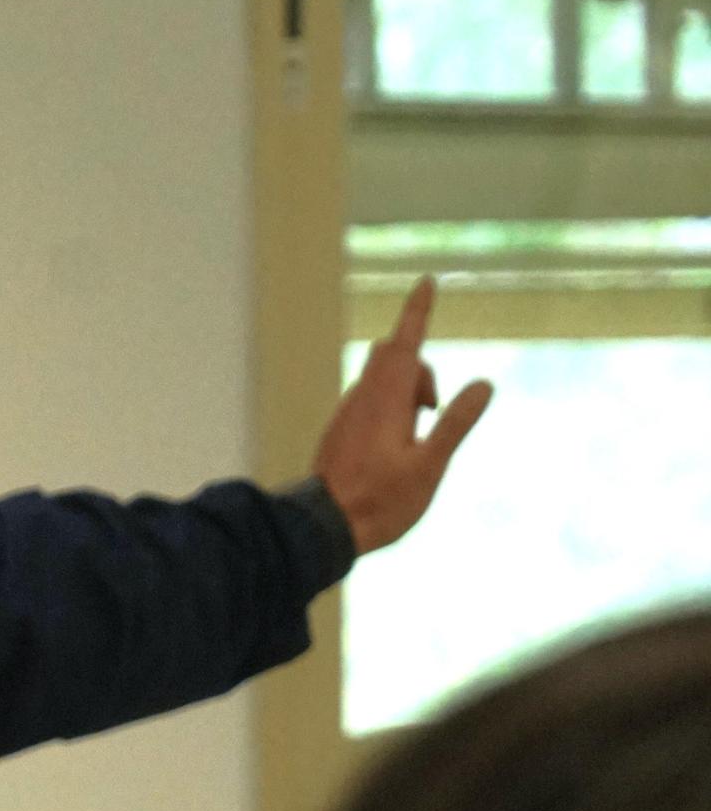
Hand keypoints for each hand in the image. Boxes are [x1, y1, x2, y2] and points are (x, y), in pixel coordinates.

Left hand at [314, 278, 494, 553]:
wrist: (324, 528)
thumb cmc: (381, 501)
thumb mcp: (431, 465)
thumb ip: (456, 422)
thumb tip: (485, 383)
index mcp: (386, 399)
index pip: (406, 342)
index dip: (418, 310)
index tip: (426, 281)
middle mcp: (362, 397)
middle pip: (395, 356)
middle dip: (421, 369)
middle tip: (431, 412)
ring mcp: (347, 412)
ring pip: (381, 380)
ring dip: (407, 394)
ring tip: (413, 442)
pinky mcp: (340, 429)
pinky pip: (369, 401)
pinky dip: (390, 410)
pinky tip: (394, 450)